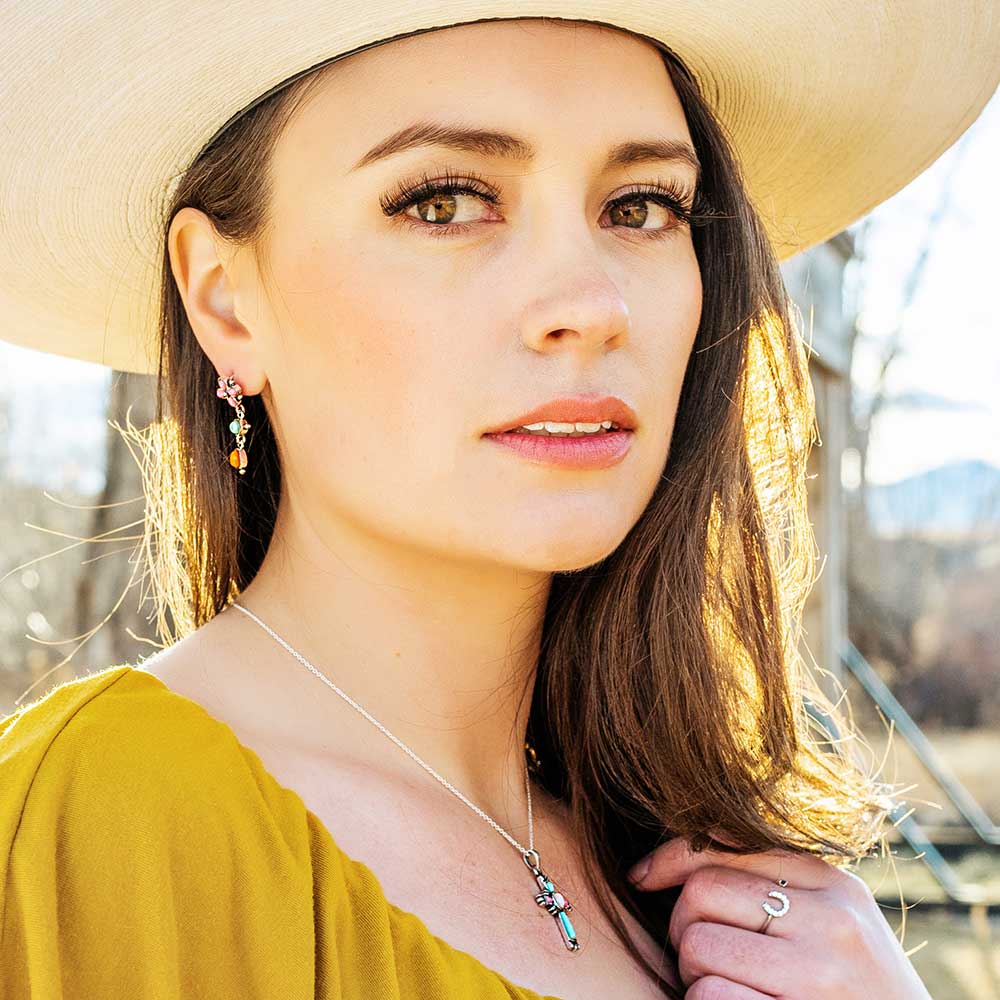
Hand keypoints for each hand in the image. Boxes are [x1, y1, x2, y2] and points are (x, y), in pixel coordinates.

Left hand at [626, 834, 930, 998]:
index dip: (669, 858)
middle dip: (683, 926)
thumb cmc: (855, 985)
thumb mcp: (831, 918)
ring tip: (722, 983)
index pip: (724, 845)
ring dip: (693, 972)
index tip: (641, 876)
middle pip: (702, 893)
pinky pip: (711, 997)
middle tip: (698, 954)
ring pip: (699, 945)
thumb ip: (774, 879)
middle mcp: (831, 920)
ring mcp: (819, 973)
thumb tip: (680, 852)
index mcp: (832, 884)